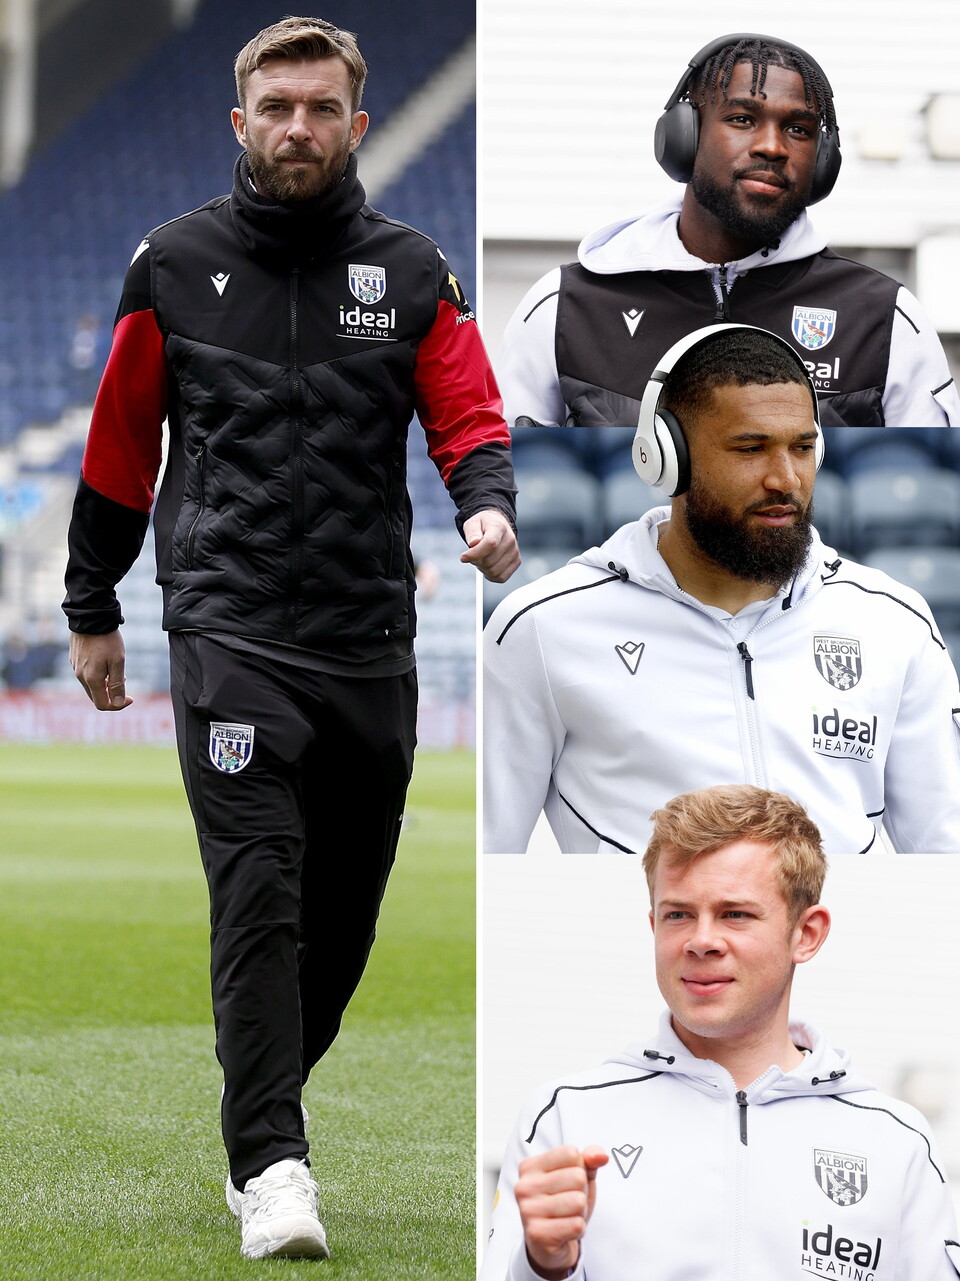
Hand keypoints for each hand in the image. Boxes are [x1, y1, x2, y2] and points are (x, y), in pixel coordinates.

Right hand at [69, 630, 132, 710]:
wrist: (91, 617)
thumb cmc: (107, 639)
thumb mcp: (118, 662)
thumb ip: (117, 684)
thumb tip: (117, 703)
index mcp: (91, 679)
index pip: (102, 704)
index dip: (118, 705)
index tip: (130, 697)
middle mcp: (80, 676)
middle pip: (96, 696)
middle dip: (112, 695)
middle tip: (124, 683)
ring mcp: (75, 667)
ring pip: (91, 685)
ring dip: (105, 684)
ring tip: (117, 672)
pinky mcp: (74, 659)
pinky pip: (86, 674)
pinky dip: (98, 675)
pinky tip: (106, 664)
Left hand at [460, 508, 519, 582]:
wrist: (497, 525)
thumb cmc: (484, 525)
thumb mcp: (473, 523)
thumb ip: (472, 532)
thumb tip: (473, 543)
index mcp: (499, 527)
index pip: (490, 544)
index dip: (475, 554)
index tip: (463, 557)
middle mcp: (510, 540)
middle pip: (489, 561)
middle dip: (476, 561)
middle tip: (472, 555)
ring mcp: (514, 552)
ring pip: (494, 572)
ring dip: (483, 569)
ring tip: (481, 559)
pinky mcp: (516, 562)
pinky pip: (501, 577)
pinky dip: (491, 575)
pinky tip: (487, 566)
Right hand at [515, 1145, 607, 1277]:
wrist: (549, 1243)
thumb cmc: (563, 1201)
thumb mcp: (577, 1175)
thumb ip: (589, 1160)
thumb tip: (601, 1156)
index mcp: (530, 1166)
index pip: (571, 1153)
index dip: (580, 1168)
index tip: (568, 1182)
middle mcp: (524, 1186)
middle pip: (577, 1177)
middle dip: (581, 1192)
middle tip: (569, 1203)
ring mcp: (528, 1210)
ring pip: (578, 1201)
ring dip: (580, 1212)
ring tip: (567, 1216)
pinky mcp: (538, 1234)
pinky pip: (577, 1225)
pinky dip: (579, 1229)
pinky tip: (566, 1231)